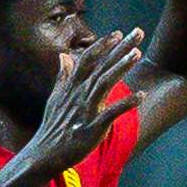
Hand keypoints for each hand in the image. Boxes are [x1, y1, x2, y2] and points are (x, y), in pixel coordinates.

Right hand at [27, 30, 151, 166]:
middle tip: (138, 32)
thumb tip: (64, 56)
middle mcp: (79, 95)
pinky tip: (141, 95)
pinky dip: (126, 103)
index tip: (118, 32)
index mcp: (72, 87)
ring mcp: (86, 110)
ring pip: (104, 83)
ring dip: (121, 67)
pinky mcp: (92, 127)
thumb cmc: (54, 127)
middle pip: (101, 66)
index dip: (102, 45)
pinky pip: (111, 113)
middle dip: (120, 48)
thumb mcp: (56, 98)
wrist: (45, 154)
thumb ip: (63, 77)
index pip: (88, 60)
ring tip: (137, 53)